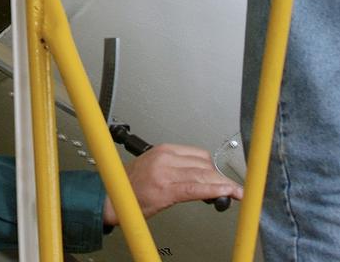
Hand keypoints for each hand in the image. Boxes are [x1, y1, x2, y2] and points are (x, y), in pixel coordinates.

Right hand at [103, 144, 242, 225]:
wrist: (111, 196)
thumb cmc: (130, 184)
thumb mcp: (153, 165)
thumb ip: (174, 166)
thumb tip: (198, 174)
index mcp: (163, 150)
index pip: (199, 154)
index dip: (215, 167)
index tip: (225, 177)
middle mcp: (166, 158)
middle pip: (204, 164)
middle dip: (220, 177)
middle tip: (231, 189)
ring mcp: (166, 173)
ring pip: (204, 175)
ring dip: (223, 185)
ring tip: (234, 193)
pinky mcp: (166, 190)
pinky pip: (196, 188)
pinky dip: (214, 190)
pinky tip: (226, 194)